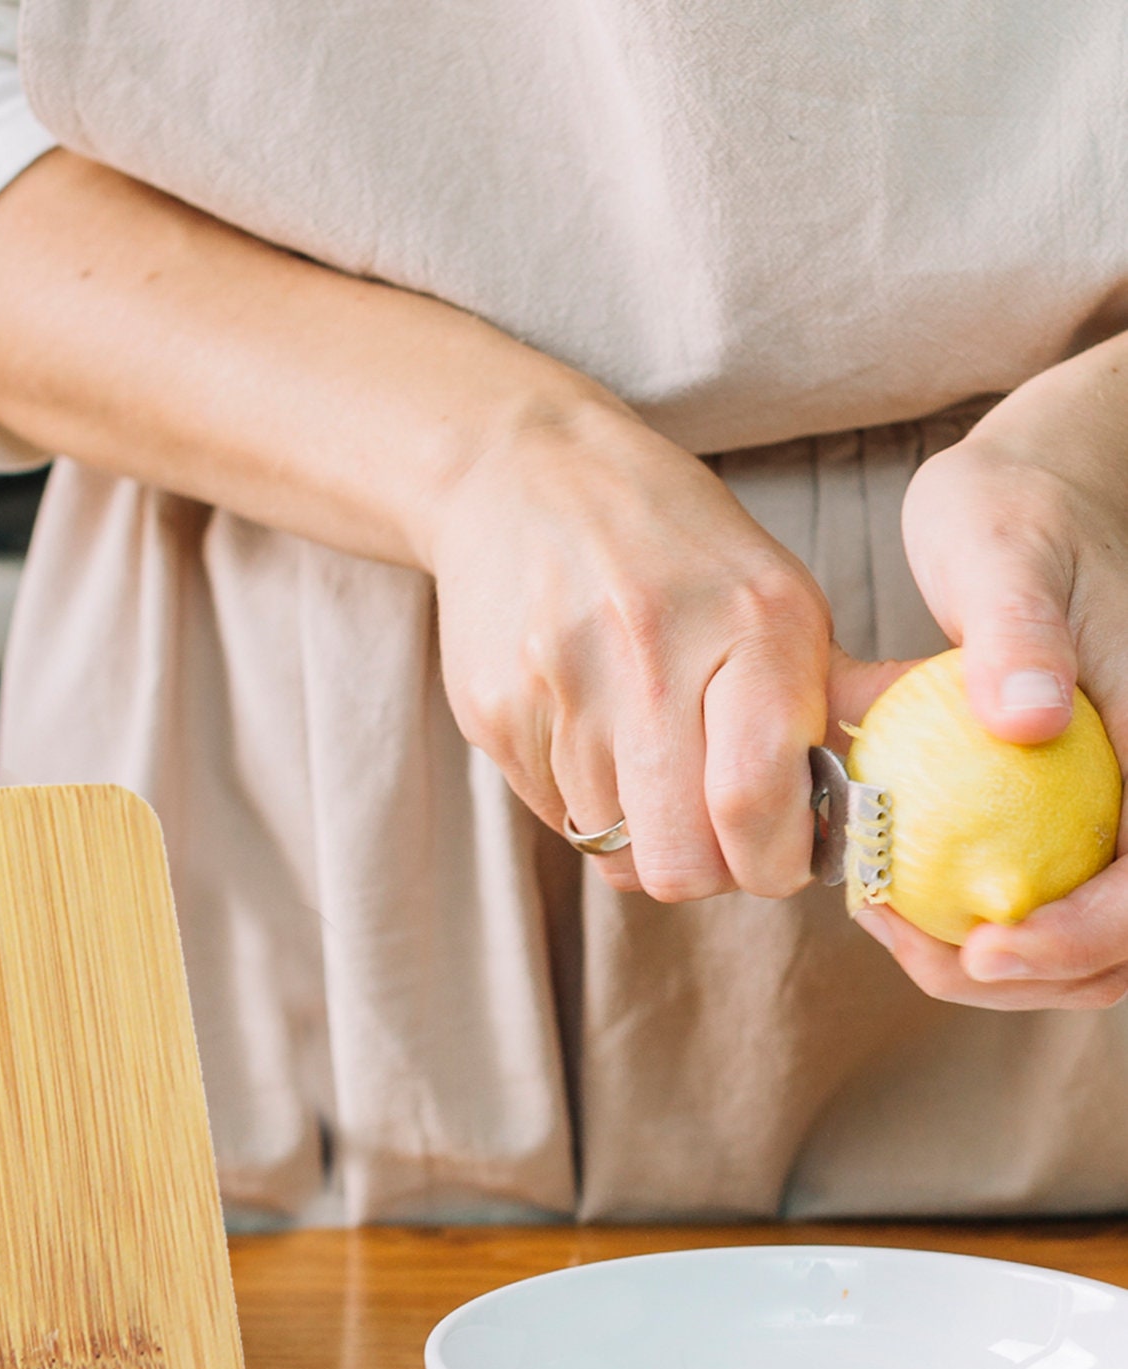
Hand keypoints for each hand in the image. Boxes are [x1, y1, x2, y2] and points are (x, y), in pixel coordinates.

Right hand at [426, 401, 840, 899]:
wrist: (525, 476)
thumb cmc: (671, 545)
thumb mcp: (776, 595)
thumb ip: (830, 695)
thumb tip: (894, 779)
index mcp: (753, 626)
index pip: (756, 803)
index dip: (772, 863)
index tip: (779, 856)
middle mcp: (653, 657)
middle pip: (677, 861)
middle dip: (704, 870)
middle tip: (715, 833)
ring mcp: (562, 689)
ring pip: (613, 849)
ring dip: (641, 832)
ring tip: (649, 762)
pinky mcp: (496, 714)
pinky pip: (555, 816)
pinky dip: (583, 800)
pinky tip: (590, 734)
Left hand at [867, 359, 1127, 1010]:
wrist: (1034, 493)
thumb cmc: (1016, 512)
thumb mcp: (1004, 551)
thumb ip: (1022, 634)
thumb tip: (1031, 720)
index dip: (1082, 934)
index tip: (982, 944)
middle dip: (1030, 971)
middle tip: (909, 945)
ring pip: (1099, 941)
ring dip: (1004, 966)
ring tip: (894, 927)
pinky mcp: (1090, 810)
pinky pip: (1059, 901)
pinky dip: (991, 929)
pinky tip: (900, 906)